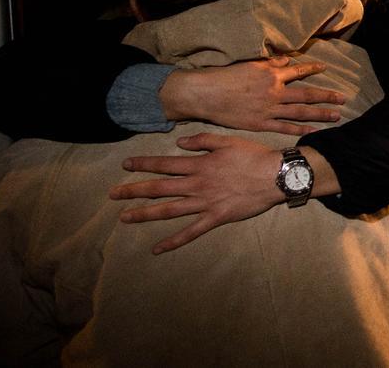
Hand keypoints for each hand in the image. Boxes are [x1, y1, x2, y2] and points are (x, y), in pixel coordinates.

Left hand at [109, 133, 285, 254]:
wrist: (275, 176)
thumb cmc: (254, 156)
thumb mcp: (227, 141)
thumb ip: (202, 141)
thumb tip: (179, 143)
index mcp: (199, 164)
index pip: (165, 164)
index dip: (143, 165)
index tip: (125, 166)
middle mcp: (197, 184)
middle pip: (159, 188)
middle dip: (134, 190)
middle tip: (113, 194)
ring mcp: (205, 203)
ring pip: (169, 210)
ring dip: (145, 214)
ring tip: (125, 217)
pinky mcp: (216, 218)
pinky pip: (191, 232)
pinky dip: (173, 241)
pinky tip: (157, 248)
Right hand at [160, 57, 345, 134]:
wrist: (205, 94)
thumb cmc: (224, 77)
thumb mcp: (249, 64)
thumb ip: (270, 63)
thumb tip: (286, 59)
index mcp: (271, 75)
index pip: (297, 70)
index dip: (312, 68)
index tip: (325, 68)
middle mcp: (274, 92)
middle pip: (306, 94)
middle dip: (327, 96)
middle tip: (344, 98)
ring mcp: (269, 109)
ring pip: (300, 113)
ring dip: (320, 114)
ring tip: (336, 115)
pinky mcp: (260, 124)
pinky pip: (285, 128)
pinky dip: (300, 130)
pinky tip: (313, 131)